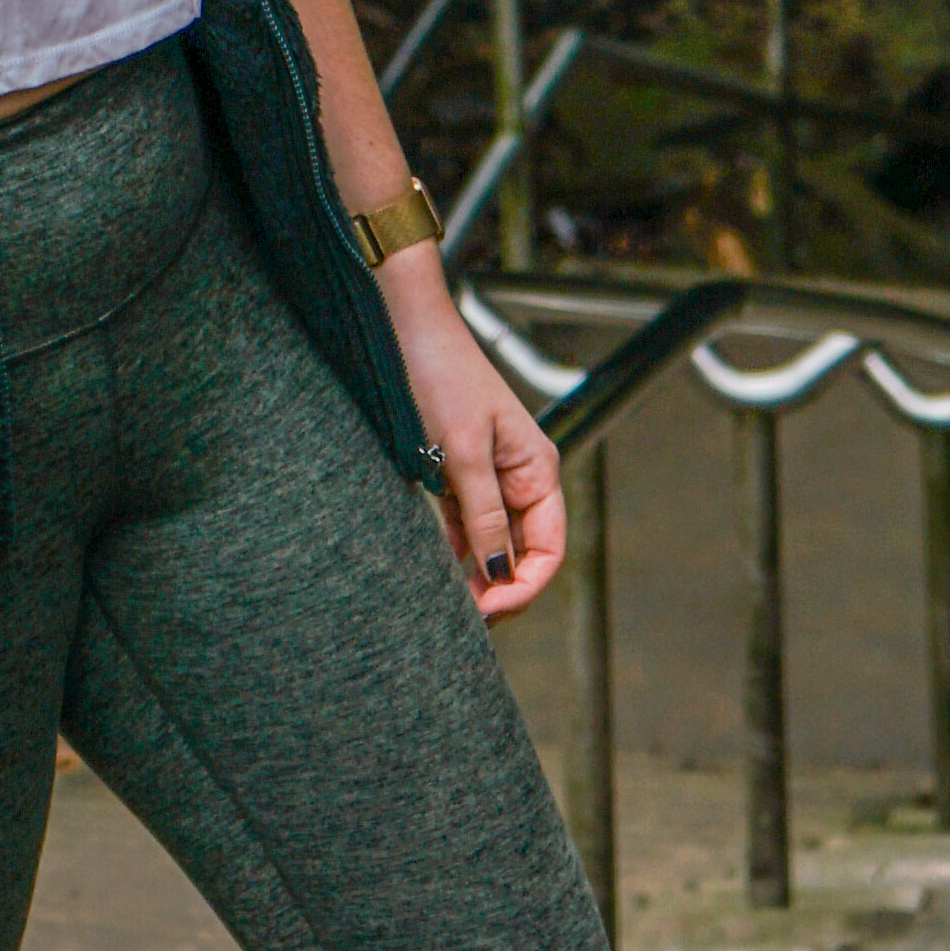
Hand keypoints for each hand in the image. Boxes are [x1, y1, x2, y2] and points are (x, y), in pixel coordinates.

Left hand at [382, 255, 565, 617]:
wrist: (401, 330)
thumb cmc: (440, 377)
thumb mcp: (463, 452)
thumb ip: (484, 514)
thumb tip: (501, 575)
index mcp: (537, 472)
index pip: (548, 551)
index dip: (523, 586)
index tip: (488, 608)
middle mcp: (519, 479)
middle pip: (522, 554)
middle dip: (500, 590)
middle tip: (463, 620)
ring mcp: (487, 479)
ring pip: (491, 545)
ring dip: (474, 577)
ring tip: (446, 607)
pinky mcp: (454, 475)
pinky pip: (461, 526)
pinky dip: (452, 552)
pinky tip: (433, 574)